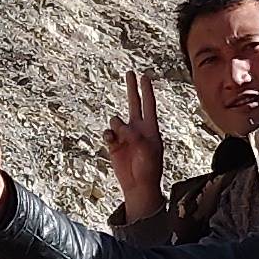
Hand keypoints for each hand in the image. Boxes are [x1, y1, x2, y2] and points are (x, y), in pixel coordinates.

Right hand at [104, 70, 165, 220]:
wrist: (139, 186)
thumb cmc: (149, 170)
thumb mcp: (148, 151)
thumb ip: (135, 136)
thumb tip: (120, 126)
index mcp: (150, 129)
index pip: (149, 105)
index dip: (146, 90)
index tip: (145, 76)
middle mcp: (137, 129)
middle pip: (133, 103)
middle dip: (131, 88)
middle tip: (129, 72)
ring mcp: (124, 136)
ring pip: (116, 120)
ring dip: (117, 126)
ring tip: (121, 138)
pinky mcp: (114, 145)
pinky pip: (108, 133)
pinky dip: (108, 135)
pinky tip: (111, 141)